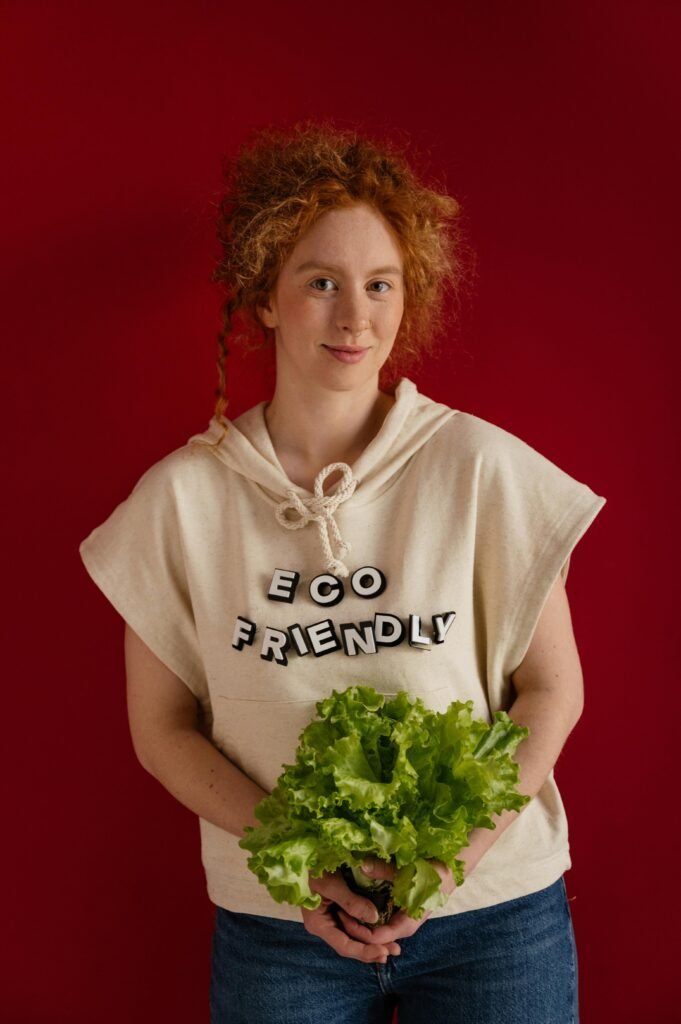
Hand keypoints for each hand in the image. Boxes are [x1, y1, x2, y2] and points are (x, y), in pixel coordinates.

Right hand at [301, 869, 401, 963]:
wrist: (307, 853)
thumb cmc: (314, 867)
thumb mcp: (331, 883)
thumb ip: (351, 902)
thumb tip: (374, 918)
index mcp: (319, 924)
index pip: (344, 946)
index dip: (364, 952)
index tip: (383, 953)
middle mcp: (325, 926)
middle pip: (351, 944)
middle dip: (372, 949)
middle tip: (396, 950)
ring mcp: (332, 918)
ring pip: (354, 935)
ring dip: (373, 941)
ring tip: (394, 945)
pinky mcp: (339, 909)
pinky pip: (355, 923)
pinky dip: (369, 927)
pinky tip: (383, 929)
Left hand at [337, 858, 455, 945]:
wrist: (449, 871)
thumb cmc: (432, 874)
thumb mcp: (408, 871)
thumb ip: (384, 870)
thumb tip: (361, 865)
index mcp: (405, 924)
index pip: (375, 937)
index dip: (356, 929)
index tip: (341, 912)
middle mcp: (400, 927)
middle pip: (371, 937)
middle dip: (353, 927)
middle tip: (335, 909)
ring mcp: (398, 921)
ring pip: (373, 929)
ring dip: (357, 921)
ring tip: (340, 906)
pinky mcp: (396, 913)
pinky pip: (377, 920)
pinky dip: (364, 915)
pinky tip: (352, 903)